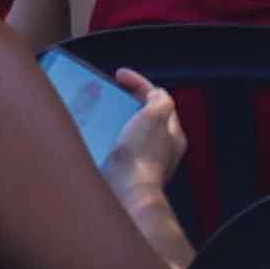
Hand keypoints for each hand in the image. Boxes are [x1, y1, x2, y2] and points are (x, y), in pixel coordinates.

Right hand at [102, 75, 188, 228]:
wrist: (126, 193)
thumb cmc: (141, 156)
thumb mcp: (155, 117)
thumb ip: (160, 100)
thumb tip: (156, 95)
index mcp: (173, 135)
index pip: (160, 99)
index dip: (139, 83)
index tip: (119, 74)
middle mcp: (162, 149)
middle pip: (147, 115)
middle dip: (128, 101)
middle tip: (110, 94)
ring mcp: (146, 161)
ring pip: (131, 131)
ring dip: (116, 119)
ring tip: (100, 113)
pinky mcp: (128, 172)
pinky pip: (119, 147)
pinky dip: (109, 137)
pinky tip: (96, 134)